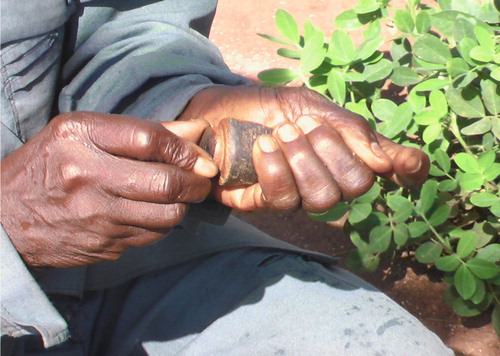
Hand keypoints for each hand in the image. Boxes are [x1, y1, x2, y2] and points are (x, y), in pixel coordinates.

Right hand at [0, 112, 216, 267]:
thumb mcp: (85, 133)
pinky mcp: (102, 245)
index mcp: (79, 138)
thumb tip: (196, 131)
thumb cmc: (52, 164)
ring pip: (167, 216)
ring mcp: (94, 217)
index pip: (150, 139)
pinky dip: (162, 224)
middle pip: (165, 183)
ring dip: (182, 205)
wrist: (6, 216)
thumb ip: (143, 130)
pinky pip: (152, 236)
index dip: (186, 149)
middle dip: (196, 183)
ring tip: (177, 195)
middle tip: (202, 179)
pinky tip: (153, 213)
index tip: (202, 158)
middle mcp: (86, 177)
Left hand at [179, 85, 429, 211]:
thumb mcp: (308, 105)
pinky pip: (285, 198)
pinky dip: (276, 169)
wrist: (219, 112)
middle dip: (332, 151)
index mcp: (344, 150)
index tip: (411, 167)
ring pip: (323, 197)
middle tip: (303, 125)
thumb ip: (347, 129)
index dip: (407, 169)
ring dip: (303, 160)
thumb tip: (386, 164)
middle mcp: (328, 177)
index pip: (388, 168)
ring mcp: (299, 195)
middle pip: (356, 186)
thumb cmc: (265, 107)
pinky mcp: (268, 204)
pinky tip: (264, 146)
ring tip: (281, 133)